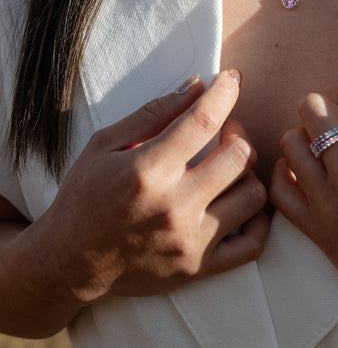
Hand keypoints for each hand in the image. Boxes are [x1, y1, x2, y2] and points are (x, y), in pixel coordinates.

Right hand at [32, 71, 268, 310]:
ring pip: (253, 195)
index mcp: (147, 171)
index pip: (203, 121)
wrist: (68, 264)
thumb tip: (196, 85)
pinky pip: (253, 243)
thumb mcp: (105, 144)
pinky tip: (241, 201)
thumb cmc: (84, 198)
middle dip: (238, 131)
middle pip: (239, 156)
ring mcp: (190, 242)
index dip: (225, 92)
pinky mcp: (198, 269)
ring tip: (229, 165)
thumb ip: (153, 113)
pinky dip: (259, 220)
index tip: (233, 79)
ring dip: (248, 172)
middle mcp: (173, 207)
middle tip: (224, 129)